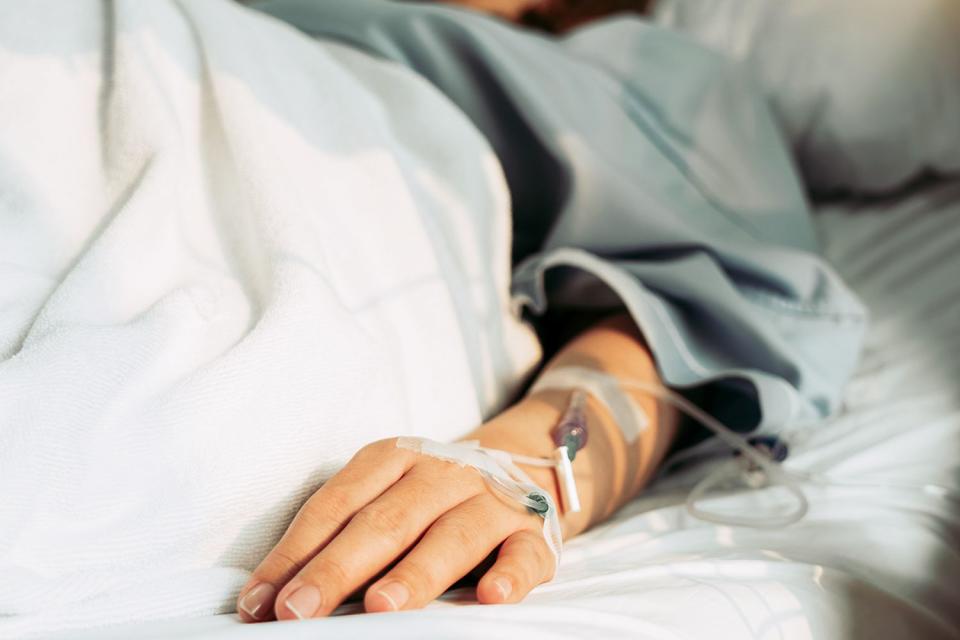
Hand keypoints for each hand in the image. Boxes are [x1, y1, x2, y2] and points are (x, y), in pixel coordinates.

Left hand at [236, 437, 555, 620]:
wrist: (523, 464)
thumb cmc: (431, 497)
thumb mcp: (386, 495)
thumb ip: (339, 537)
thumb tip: (273, 597)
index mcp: (394, 459)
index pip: (335, 504)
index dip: (296, 552)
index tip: (260, 602)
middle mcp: (442, 473)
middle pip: (386, 521)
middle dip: (338, 569)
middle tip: (299, 610)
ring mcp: (491, 501)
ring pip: (453, 536)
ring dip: (416, 573)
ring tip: (382, 606)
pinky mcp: (533, 533)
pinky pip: (524, 554)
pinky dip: (511, 574)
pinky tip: (492, 596)